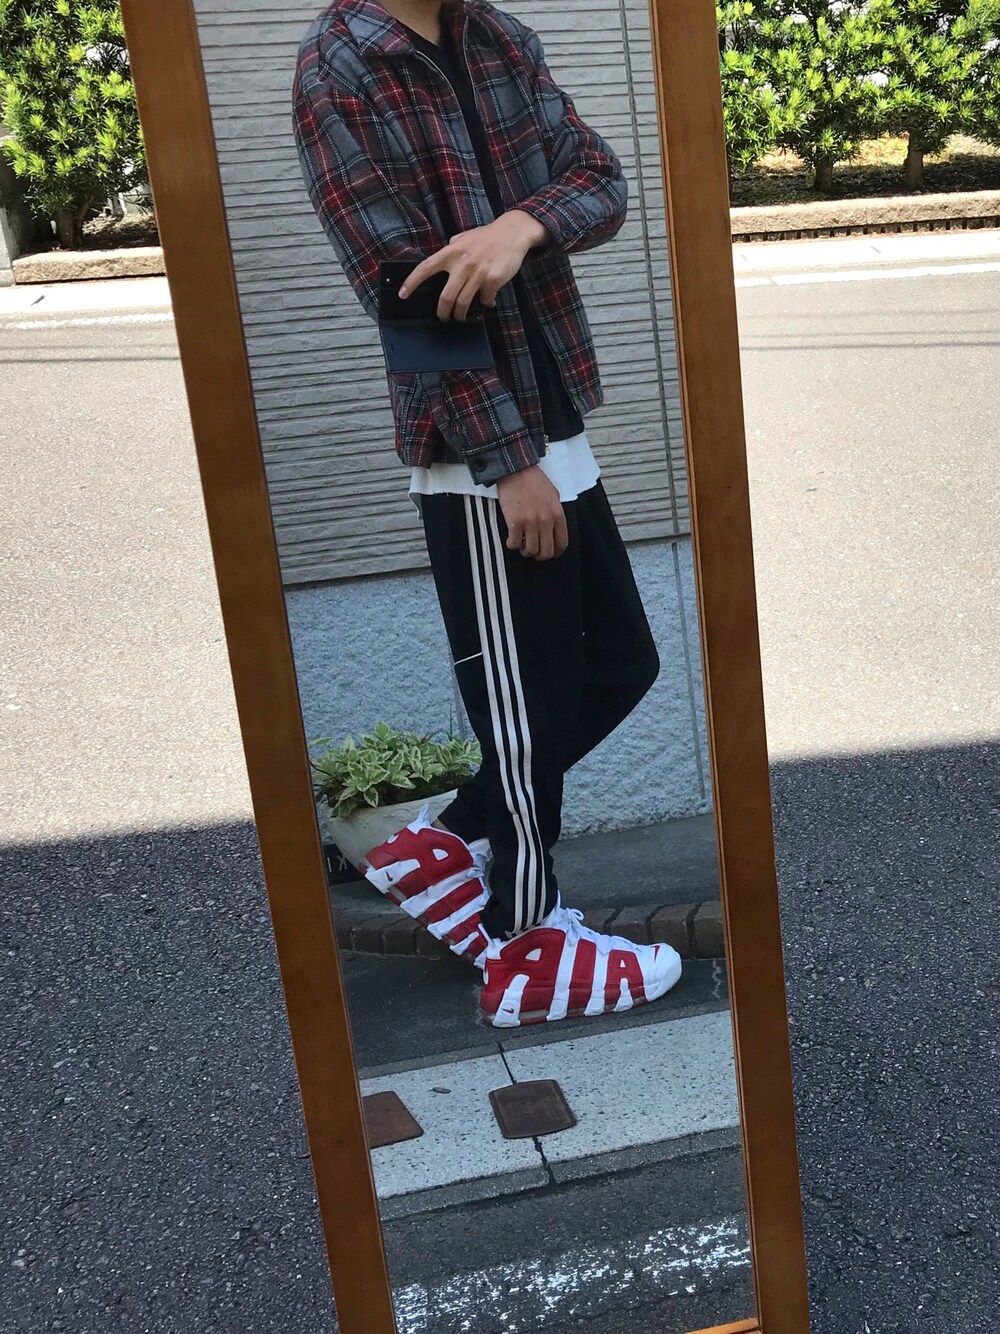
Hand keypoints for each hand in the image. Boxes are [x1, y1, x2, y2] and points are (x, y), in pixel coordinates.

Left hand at [398, 210, 548, 320]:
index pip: (425, 269)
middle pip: (446, 297)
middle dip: (443, 313)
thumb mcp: (463, 238)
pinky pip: (485, 300)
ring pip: (463, 303)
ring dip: (460, 314)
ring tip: (460, 316)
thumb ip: (451, 250)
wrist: (512, 233)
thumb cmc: (487, 236)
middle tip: (443, 317)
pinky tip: (487, 302)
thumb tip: (439, 263)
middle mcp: (462, 263)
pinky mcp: (492, 280)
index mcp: (451, 251)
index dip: (412, 283)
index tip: (403, 295)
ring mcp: (477, 273)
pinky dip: (485, 304)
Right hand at [496, 466, 567, 560]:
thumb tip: (553, 529)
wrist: (516, 470)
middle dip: (539, 555)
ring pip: (530, 551)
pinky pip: (514, 544)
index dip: (555, 552)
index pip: (562, 543)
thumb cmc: (534, 481)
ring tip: (522, 543)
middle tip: (533, 550)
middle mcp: (546, 521)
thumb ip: (555, 513)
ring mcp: (530, 522)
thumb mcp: (554, 495)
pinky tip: (511, 538)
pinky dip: (512, 545)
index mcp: (558, 515)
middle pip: (546, 552)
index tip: (550, 552)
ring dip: (525, 551)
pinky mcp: (514, 522)